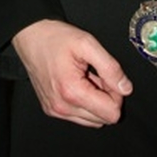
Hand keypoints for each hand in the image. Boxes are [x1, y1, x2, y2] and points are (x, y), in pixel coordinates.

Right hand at [12, 19, 132, 127]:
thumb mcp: (87, 44)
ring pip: (92, 121)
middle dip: (106, 98)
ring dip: (96, 102)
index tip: (107, 76)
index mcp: (72, 92)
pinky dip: (84, 103)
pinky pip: (79, 117)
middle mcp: (62, 107)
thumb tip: (126, 88)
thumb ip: (110, 67)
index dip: (116, 94)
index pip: (111, 113)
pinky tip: (77, 83)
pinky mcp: (52, 109)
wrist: (30, 35)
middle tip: (96, 75)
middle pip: (103, 119)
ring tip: (86, 78)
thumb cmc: (55, 37)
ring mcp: (55, 110)